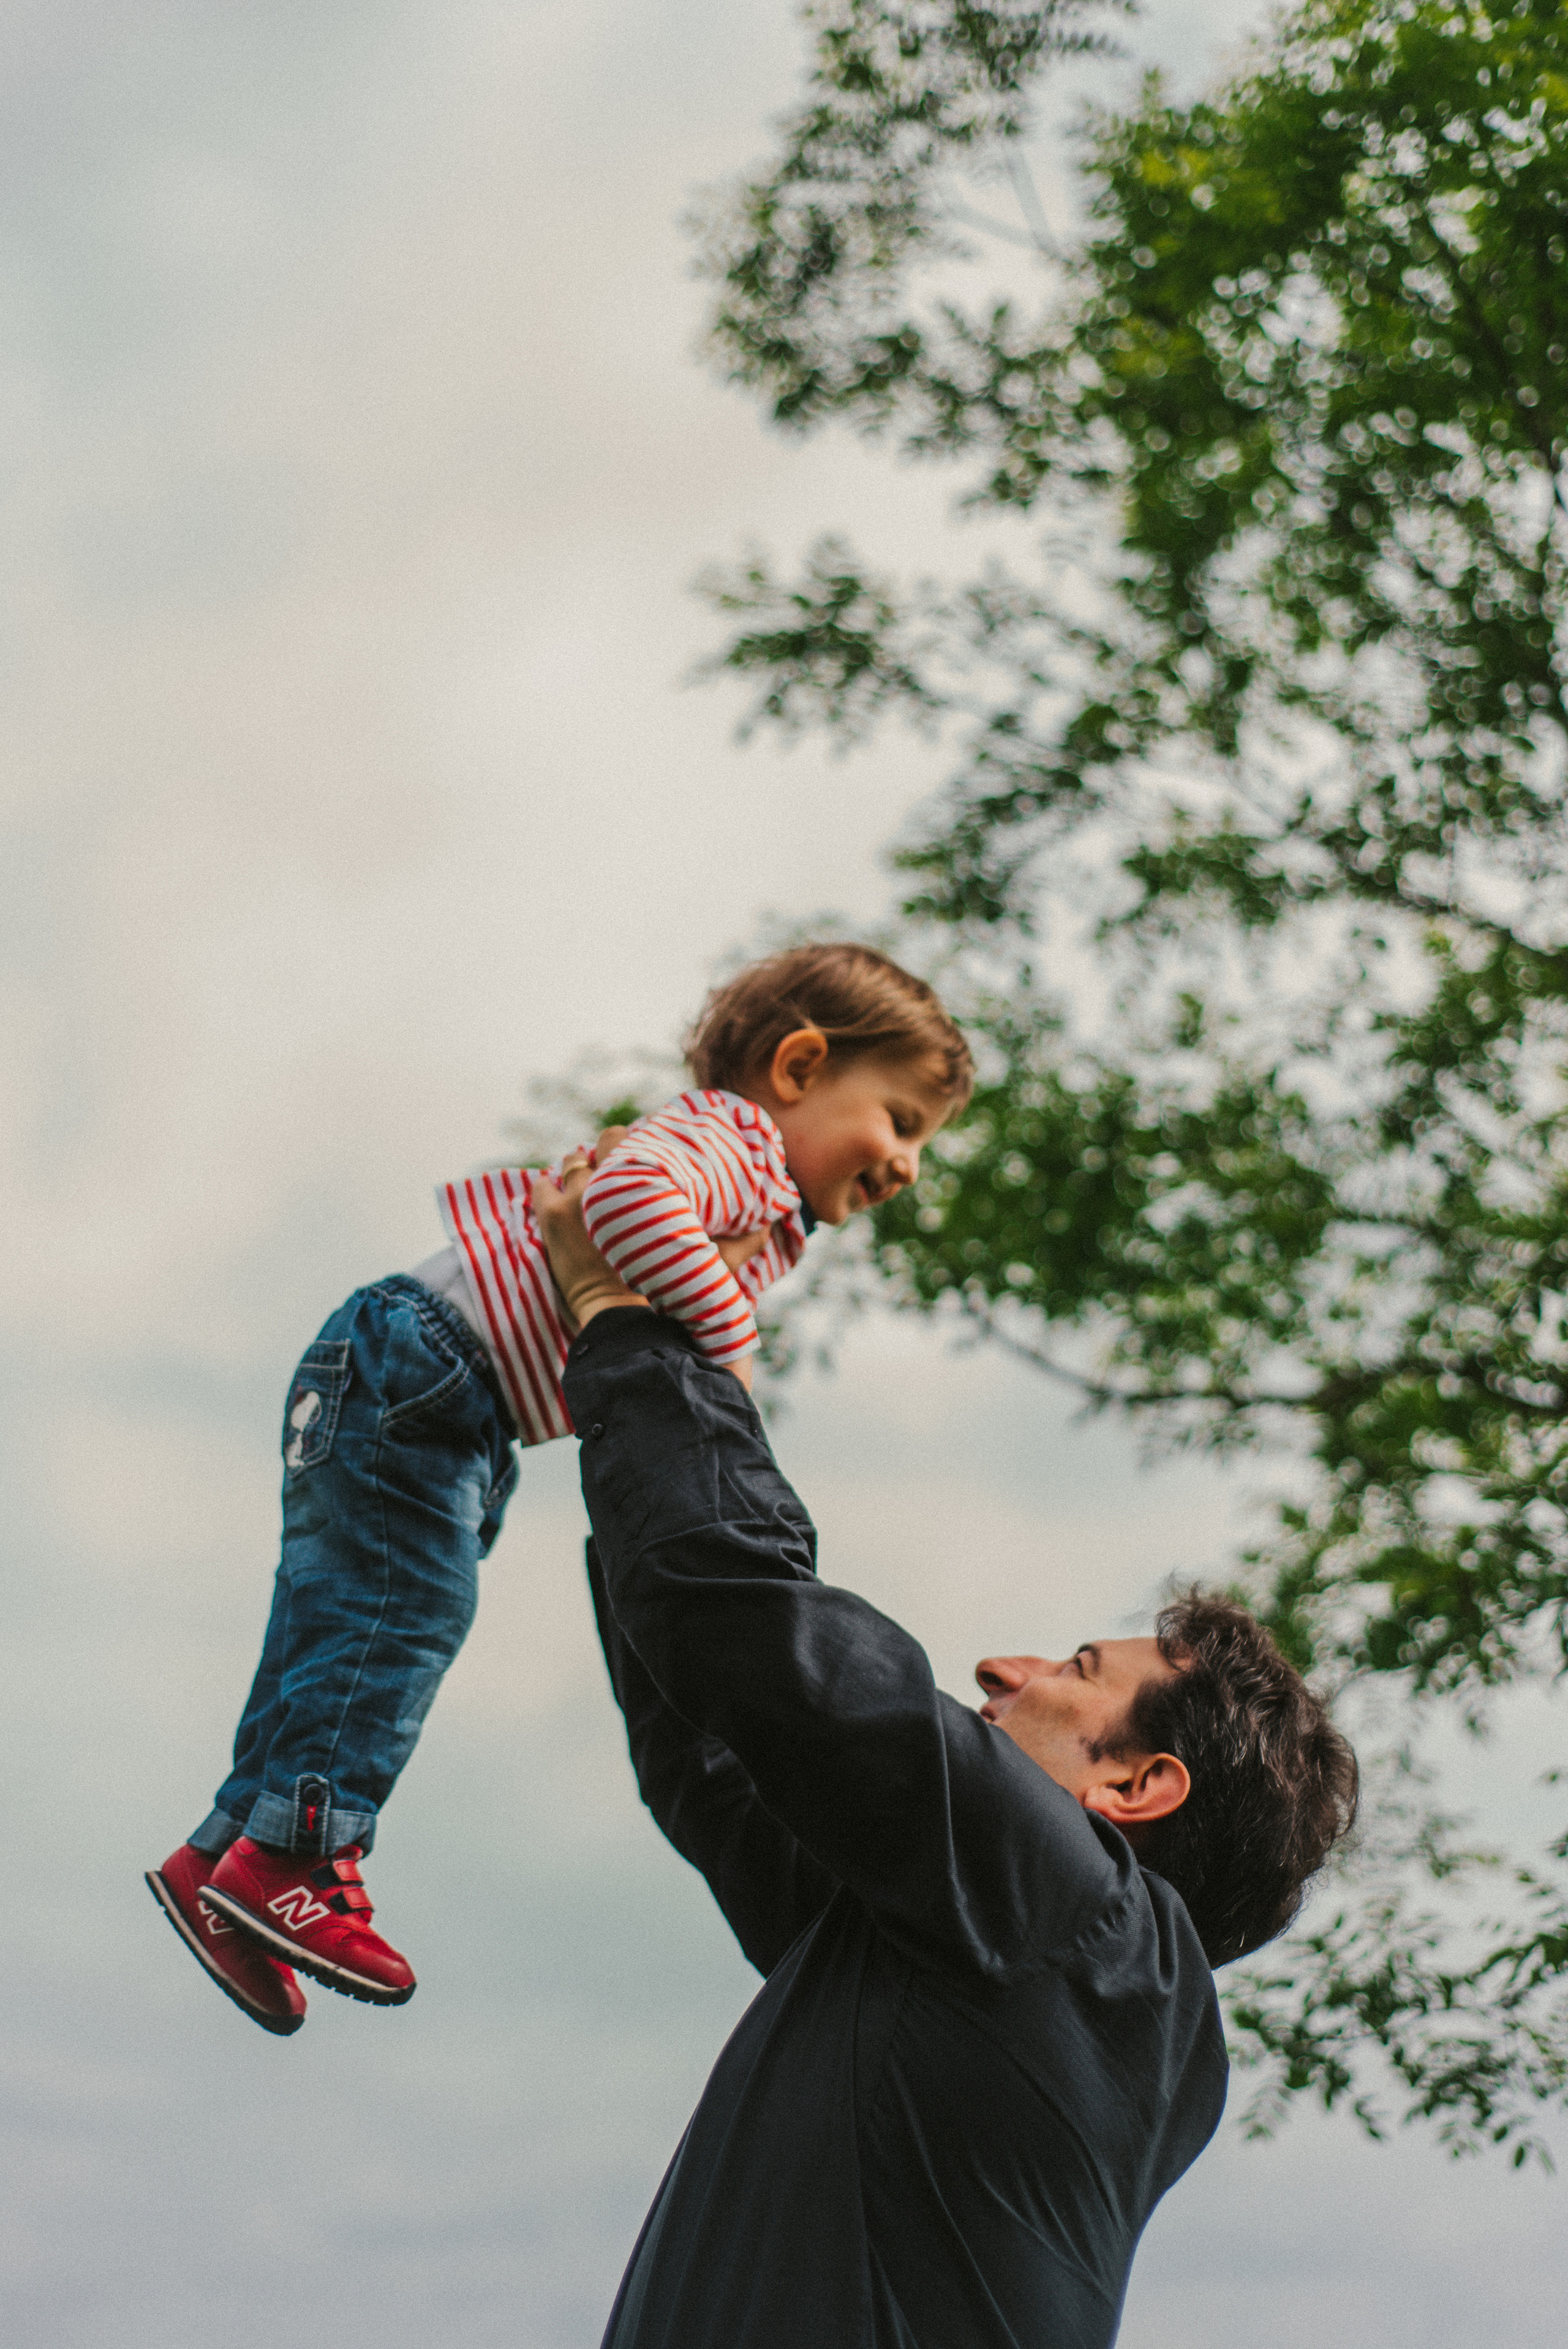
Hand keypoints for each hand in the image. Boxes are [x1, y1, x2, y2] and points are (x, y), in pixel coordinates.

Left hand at [534, 1127, 761, 1388]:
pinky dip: (549, 1185)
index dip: (640, 1142)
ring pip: (572, 1161)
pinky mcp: (551, 1218)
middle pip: (605, 1141)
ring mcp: (575, 1196)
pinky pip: (542, 1185)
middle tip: (619, 1162)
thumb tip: (768, 1224)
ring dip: (580, 1167)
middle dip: (611, 1149)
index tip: (646, 1149)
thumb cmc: (670, 1295)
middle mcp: (609, 1179)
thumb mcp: (713, 1265)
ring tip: (588, 1179)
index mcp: (645, 1182)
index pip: (635, 1139)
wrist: (623, 1320)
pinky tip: (559, 1192)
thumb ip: (743, 1243)